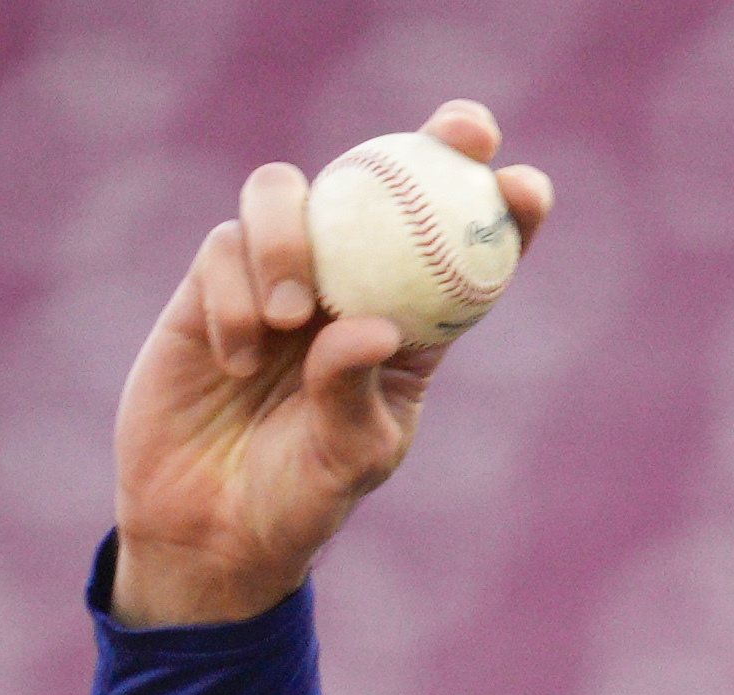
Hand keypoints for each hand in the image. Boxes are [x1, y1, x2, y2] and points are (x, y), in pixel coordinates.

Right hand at [108, 99, 551, 626]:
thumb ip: (357, 395)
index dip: (501, 209)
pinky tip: (238, 363)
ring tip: (292, 319)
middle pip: (388, 184)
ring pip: (288, 194)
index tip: (526, 186)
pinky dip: (236, 295)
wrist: (207, 525)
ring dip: (293, 238)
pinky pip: (225, 248)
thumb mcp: (349, 459)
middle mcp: (348, 285)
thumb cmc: (301, 498)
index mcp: (413, 327)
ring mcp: (277, 276)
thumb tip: (372, 326)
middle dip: (432, 142)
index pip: (465, 253)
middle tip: (461, 131)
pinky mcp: (211, 284)